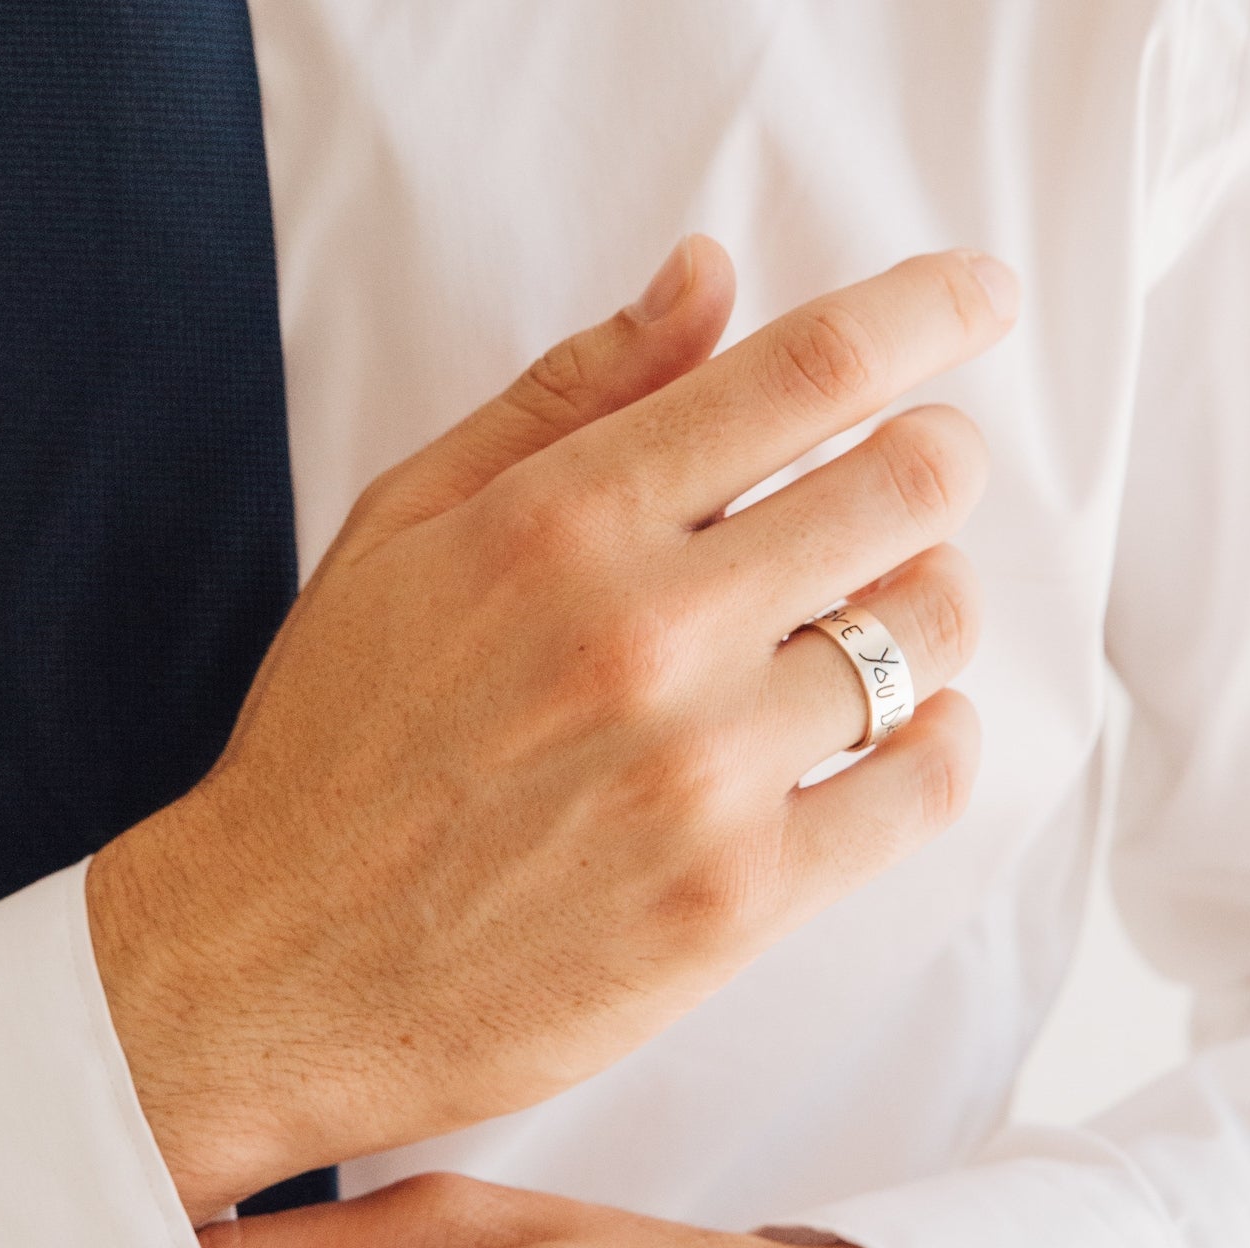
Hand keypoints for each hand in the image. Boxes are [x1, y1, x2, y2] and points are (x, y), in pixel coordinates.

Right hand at [89, 239, 1017, 1219]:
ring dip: (932, 603)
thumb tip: (706, 277)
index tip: (973, 298)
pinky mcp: (736, 901)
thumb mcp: (405, 532)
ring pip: (933, 632)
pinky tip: (908, 730)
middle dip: (932, 466)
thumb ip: (566, 395)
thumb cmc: (334, 747)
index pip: (808, 370)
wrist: (276, 968)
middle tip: (910, 484)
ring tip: (875, 619)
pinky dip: (944, 741)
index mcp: (563, 521)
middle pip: (909, 486)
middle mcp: (646, 634)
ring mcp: (701, 774)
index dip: (925, 311)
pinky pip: (926, 787)